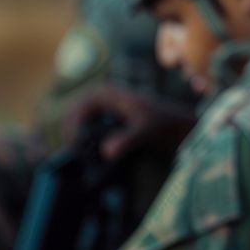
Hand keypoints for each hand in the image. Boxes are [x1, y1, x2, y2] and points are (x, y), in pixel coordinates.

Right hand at [63, 83, 195, 160]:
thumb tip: (106, 153)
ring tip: (80, 156)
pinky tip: (89, 154)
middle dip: (71, 133)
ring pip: (80, 121)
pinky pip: (88, 127)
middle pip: (74, 114)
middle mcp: (102, 96)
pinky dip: (86, 139)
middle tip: (75, 155)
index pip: (78, 109)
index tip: (75, 146)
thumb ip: (126, 141)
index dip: (72, 127)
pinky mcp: (106, 118)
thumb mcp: (144, 132)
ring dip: (77, 137)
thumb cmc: (163, 124)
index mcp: (107, 93)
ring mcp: (103, 107)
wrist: (178, 125)